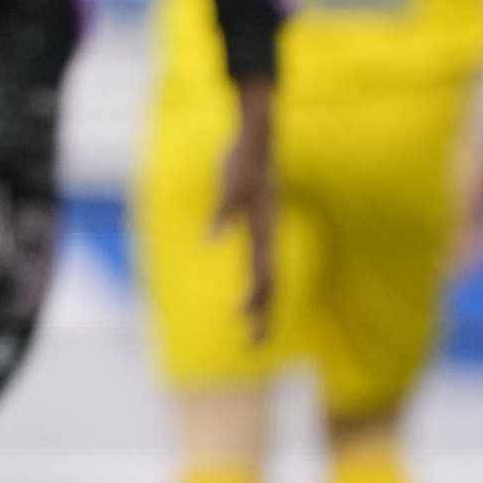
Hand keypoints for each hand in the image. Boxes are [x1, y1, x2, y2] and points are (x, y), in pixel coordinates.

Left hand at [213, 76, 277, 342]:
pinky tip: (252, 297)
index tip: (243, 317)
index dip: (255, 296)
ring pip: (269, 276)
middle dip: (263, 314)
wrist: (259, 137)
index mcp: (265, 229)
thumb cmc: (243, 159)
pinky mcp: (259, 225)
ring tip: (254, 332)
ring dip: (263, 305)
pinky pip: (261, 263)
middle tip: (253, 345)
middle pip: (271, 283)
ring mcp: (267, 231)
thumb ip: (223, 212)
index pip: (263, 271)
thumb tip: (211, 240)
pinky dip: (259, 285)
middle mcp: (270, 235)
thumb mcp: (230, 183)